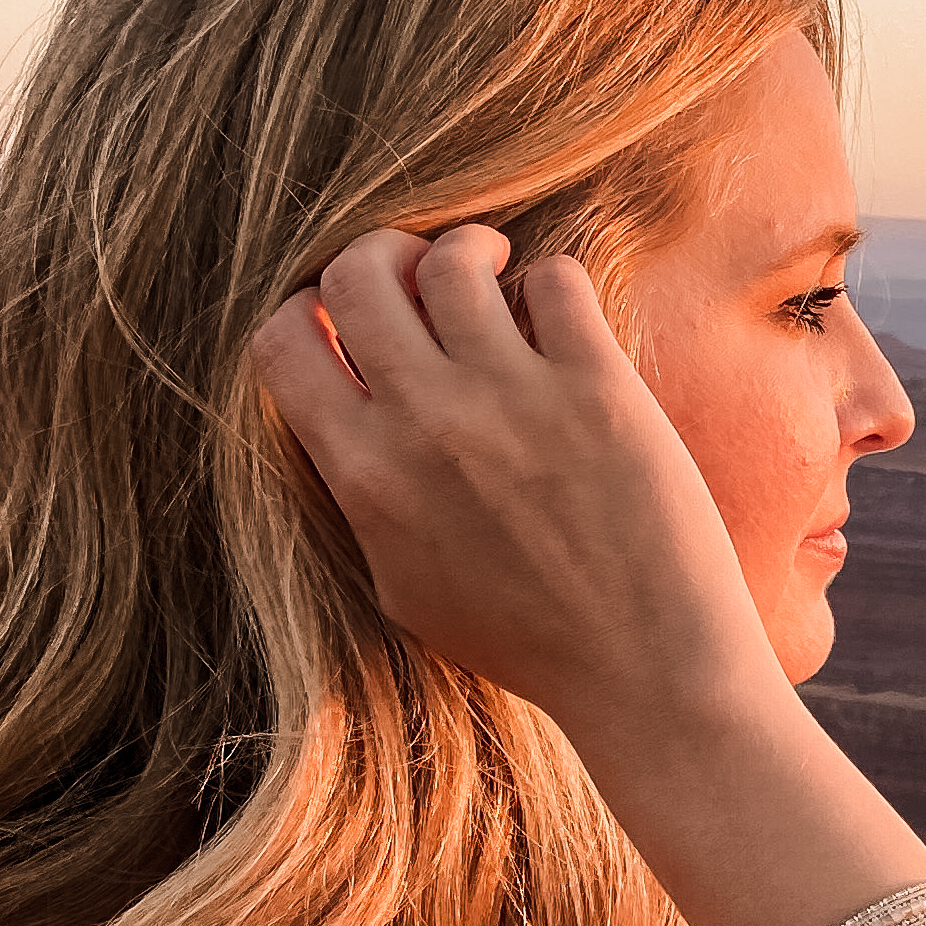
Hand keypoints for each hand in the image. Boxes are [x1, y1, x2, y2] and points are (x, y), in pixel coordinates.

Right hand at [253, 225, 776, 735]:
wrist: (646, 674)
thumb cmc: (528, 642)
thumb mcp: (404, 586)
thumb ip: (362, 496)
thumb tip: (344, 418)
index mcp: (365, 477)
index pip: (279, 343)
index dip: (304, 312)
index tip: (344, 318)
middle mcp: (427, 424)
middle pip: (357, 274)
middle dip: (380, 257)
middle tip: (422, 276)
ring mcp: (511, 398)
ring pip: (452, 260)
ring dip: (467, 251)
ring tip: (496, 272)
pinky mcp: (597, 386)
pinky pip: (554, 278)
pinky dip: (551, 282)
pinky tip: (563, 320)